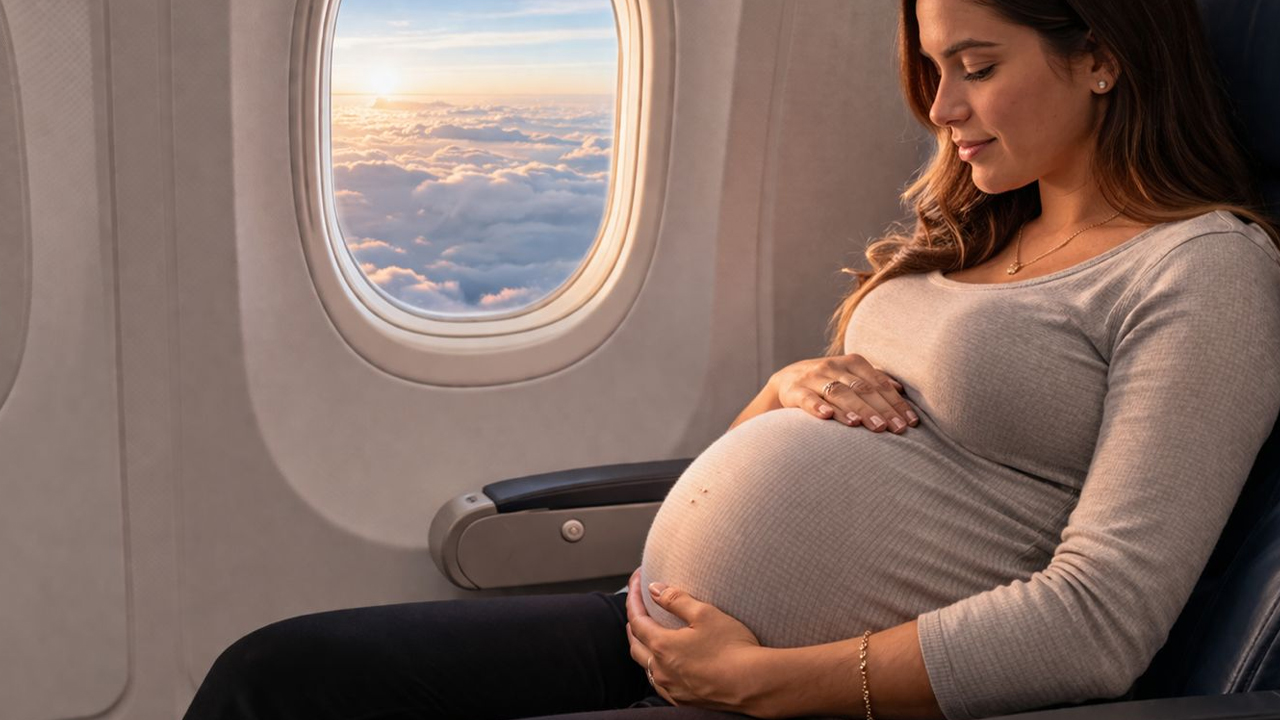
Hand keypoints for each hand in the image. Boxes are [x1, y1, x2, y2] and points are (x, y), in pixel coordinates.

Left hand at [624, 568, 767, 712]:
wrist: (754, 685)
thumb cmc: (732, 647)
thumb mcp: (704, 613)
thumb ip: (675, 599)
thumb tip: (654, 589)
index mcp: (662, 647)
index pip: (637, 620)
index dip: (633, 599)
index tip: (636, 583)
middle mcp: (661, 671)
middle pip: (636, 645)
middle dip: (633, 624)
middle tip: (637, 608)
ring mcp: (672, 688)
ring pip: (646, 667)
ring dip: (643, 648)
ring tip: (648, 636)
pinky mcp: (685, 701)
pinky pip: (661, 683)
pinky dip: (658, 669)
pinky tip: (667, 665)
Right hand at [769, 353, 917, 432]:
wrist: (787, 380)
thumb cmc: (828, 383)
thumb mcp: (851, 377)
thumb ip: (874, 382)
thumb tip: (901, 390)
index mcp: (853, 363)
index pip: (879, 384)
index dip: (895, 403)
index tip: (910, 423)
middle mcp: (833, 367)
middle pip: (861, 389)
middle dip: (880, 410)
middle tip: (895, 429)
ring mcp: (812, 377)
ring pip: (837, 392)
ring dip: (853, 409)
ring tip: (865, 425)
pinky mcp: (793, 390)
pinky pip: (806, 398)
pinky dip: (816, 406)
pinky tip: (826, 416)